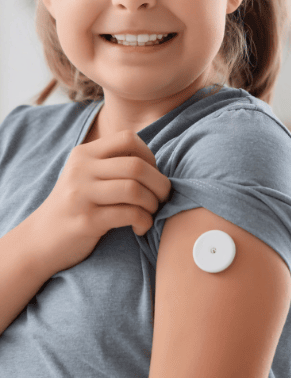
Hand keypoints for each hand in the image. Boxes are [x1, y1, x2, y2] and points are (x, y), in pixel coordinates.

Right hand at [26, 130, 171, 274]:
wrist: (40, 240)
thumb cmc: (77, 205)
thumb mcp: (88, 175)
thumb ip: (113, 163)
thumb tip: (156, 163)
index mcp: (84, 154)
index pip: (128, 138)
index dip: (149, 155)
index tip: (152, 174)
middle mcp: (80, 170)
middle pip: (136, 166)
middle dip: (160, 183)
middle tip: (163, 197)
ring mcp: (80, 195)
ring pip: (134, 190)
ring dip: (153, 203)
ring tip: (151, 212)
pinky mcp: (85, 221)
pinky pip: (129, 214)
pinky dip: (144, 221)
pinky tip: (141, 228)